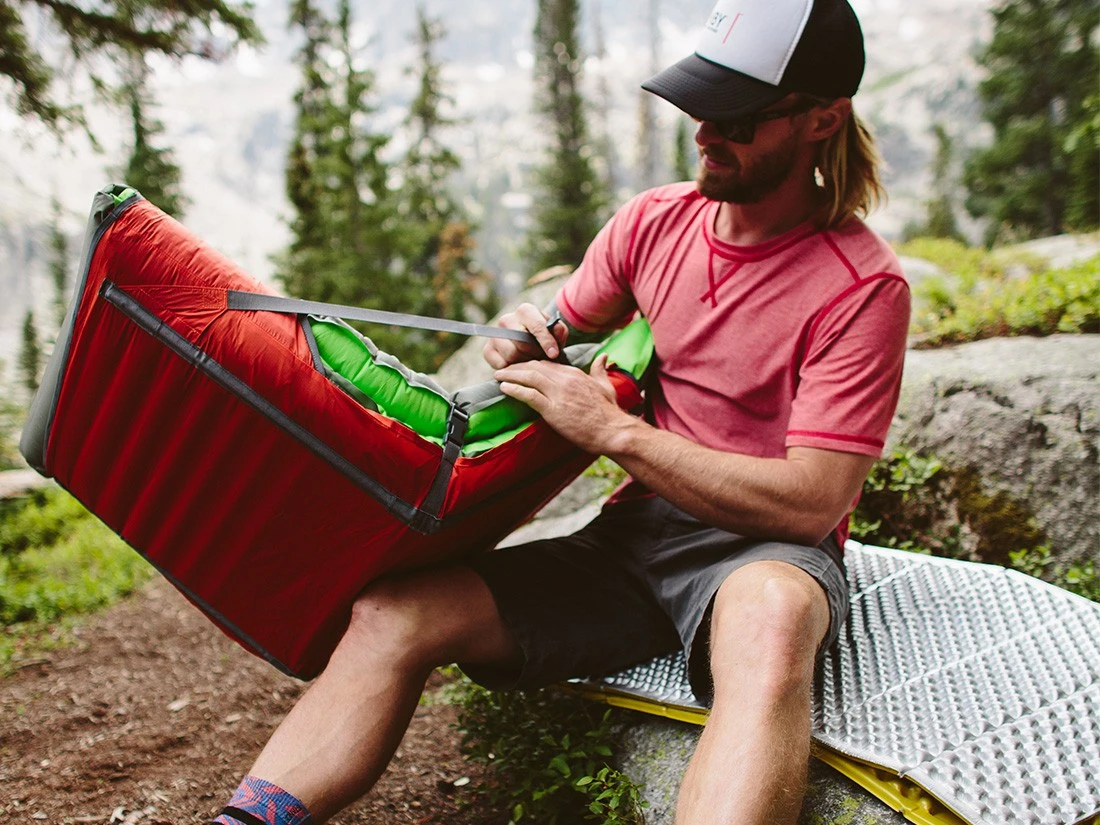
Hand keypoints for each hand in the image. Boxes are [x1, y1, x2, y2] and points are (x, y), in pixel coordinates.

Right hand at [483, 303, 567, 368]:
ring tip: (532, 362)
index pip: (536, 325)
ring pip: (511, 355)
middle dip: (535, 354)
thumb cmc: (545, 339)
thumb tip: (556, 331)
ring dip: (525, 363)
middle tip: (543, 359)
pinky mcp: (488, 350)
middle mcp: (506, 319)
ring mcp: (495, 335)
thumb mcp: (557, 334)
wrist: (529, 347)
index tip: (554, 354)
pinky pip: (501, 365)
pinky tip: (520, 366)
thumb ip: (559, 331)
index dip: (546, 341)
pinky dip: (513, 370)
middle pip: (522, 342)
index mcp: (525, 311)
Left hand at [494, 354, 630, 453]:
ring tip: (498, 376)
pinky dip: (515, 390)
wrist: (613, 430)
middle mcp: (565, 379)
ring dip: (511, 375)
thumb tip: (603, 356)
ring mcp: (558, 394)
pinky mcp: (553, 409)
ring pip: (529, 377)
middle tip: (504, 370)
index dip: (530, 364)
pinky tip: (505, 388)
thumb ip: (600, 370)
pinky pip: (529, 395)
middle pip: (534, 366)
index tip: (520, 367)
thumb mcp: (606, 385)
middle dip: (516, 367)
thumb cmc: (610, 412)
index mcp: (574, 373)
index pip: (547, 363)